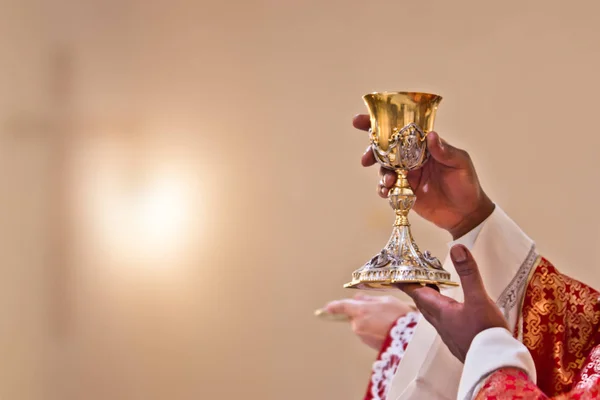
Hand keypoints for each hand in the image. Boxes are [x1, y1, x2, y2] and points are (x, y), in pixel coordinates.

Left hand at [323, 294, 414, 349]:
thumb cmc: (401, 316)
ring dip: (369, 322)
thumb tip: (357, 299)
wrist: (411, 338)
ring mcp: (363, 337)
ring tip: (387, 320)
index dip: (333, 307)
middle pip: (354, 316)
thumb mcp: (386, 301)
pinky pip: (368, 334)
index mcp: (360, 311)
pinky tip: (387, 328)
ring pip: (361, 325)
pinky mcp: (369, 345)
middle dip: (362, 312)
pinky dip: (374, 330)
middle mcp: (357, 325)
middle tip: (379, 310)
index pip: (341, 307)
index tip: (326, 308)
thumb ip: (368, 300)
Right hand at [353, 115, 494, 238]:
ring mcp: (407, 175)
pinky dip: (383, 189)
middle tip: (366, 159)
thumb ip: (445, 151)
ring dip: (381, 174)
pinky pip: (387, 188)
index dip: (381, 123)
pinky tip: (386, 193)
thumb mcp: (460, 164)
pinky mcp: (404, 192)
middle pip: (386, 149)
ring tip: (388, 182)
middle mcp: (413, 158)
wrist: (465, 213)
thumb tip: (431, 135)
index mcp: (424, 146)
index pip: (402, 130)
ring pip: (384, 169)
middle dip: (372, 151)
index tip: (361, 121)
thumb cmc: (466, 184)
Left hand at [401, 244, 507, 362]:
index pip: (417, 292)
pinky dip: (443, 311)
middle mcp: (440, 323)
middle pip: (423, 302)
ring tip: (433, 289)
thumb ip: (468, 273)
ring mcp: (449, 334)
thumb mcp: (479, 299)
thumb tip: (457, 248)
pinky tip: (453, 311)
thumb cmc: (485, 332)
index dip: (406, 281)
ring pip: (434, 313)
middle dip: (418, 288)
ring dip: (430, 300)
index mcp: (440, 311)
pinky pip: (445, 322)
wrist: (495, 365)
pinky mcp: (459, 341)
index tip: (395, 274)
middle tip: (414, 276)